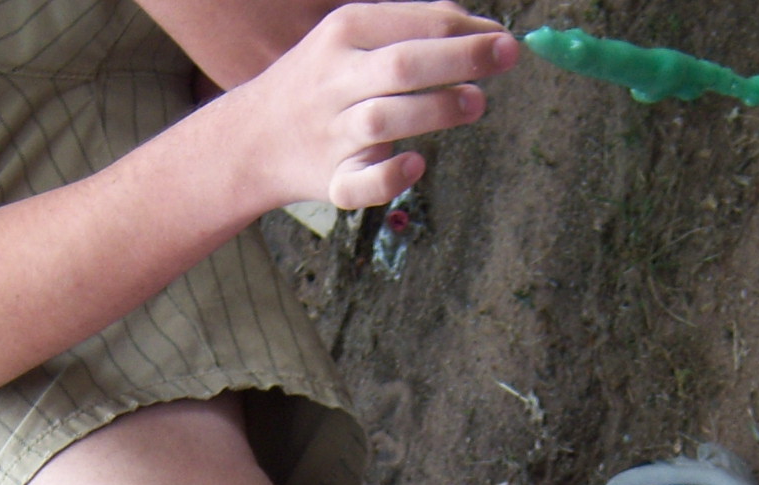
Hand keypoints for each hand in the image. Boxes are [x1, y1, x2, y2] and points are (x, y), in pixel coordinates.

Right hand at [217, 3, 517, 208]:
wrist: (253, 137)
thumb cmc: (322, 82)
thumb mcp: (353, 36)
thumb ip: (410, 25)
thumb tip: (478, 25)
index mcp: (343, 33)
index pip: (412, 25)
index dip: (465, 29)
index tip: (503, 37)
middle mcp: (335, 80)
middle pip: (402, 65)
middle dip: (459, 59)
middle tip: (506, 57)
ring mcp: (331, 133)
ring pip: (384, 119)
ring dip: (434, 110)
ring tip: (476, 103)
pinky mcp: (330, 180)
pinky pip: (359, 184)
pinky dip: (388, 176)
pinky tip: (416, 163)